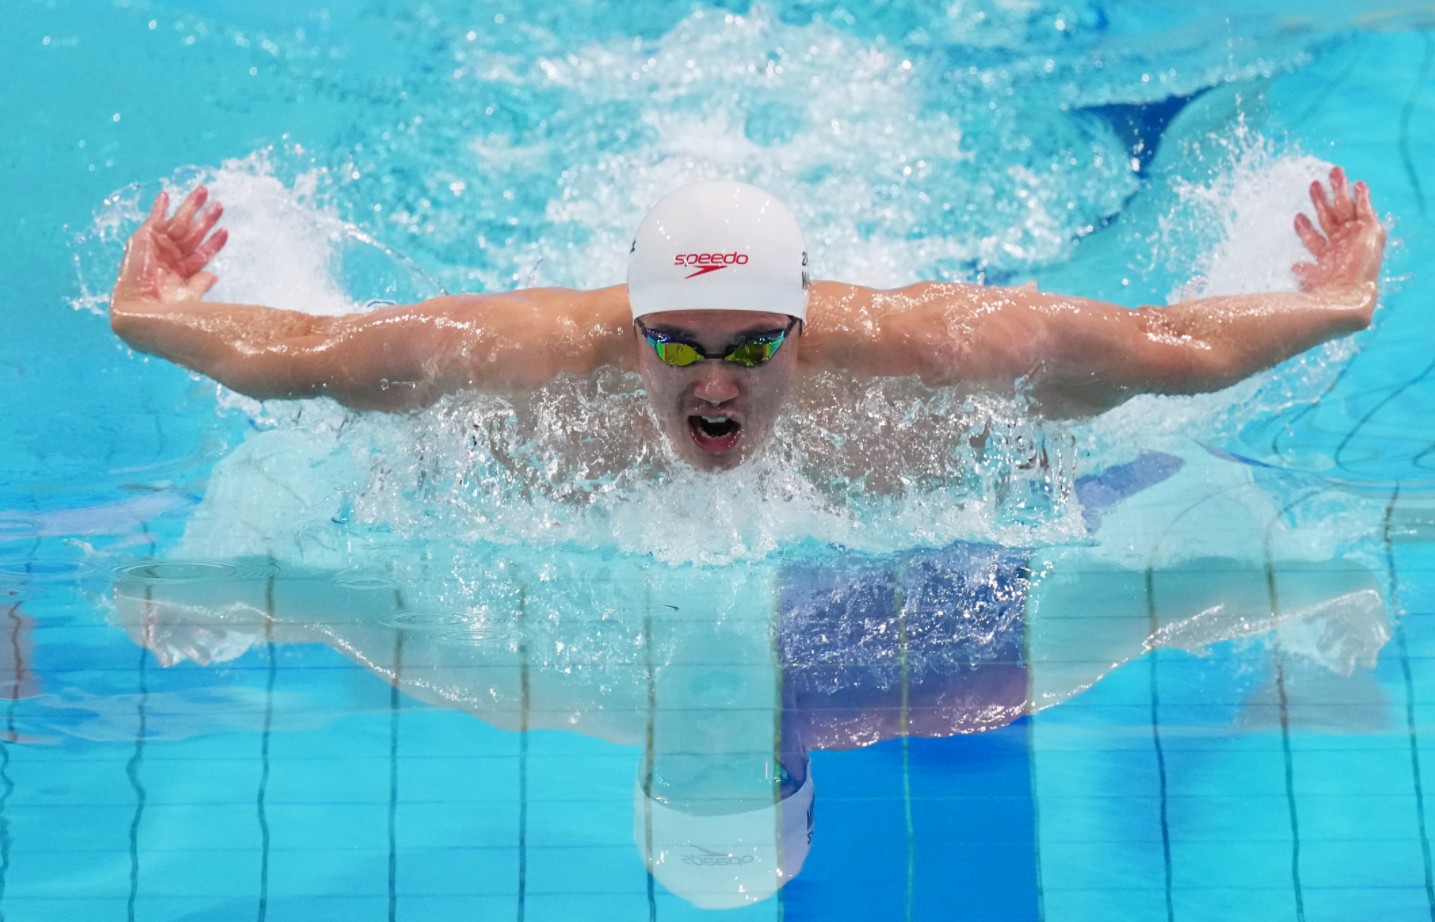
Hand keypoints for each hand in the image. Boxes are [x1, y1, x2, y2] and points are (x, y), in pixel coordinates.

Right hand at [112, 186, 227, 306]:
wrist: (142, 311)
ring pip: (179, 223)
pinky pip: (153, 220)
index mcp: (181, 271)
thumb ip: (200, 283)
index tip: (225, 231)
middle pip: (193, 234)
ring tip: (204, 191)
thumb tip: (213, 276)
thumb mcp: (190, 295)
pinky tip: (165, 196)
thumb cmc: (167, 310)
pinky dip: (158, 208)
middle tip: (219, 204)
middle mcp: (170, 257)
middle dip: (206, 218)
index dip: (214, 242)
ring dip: (190, 207)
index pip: (202, 252)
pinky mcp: (143, 240)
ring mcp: (157, 247)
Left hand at [1292, 166, 1384, 300]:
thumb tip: (1294, 267)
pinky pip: (1366, 209)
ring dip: (1339, 190)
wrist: (1348, 293)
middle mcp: (1343, 245)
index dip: (1304, 227)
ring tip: (1333, 172)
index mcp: (1328, 257)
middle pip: (1329, 217)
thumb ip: (1305, 271)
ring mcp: (1356, 236)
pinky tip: (1358, 184)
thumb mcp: (1310, 280)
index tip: (1297, 216)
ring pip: (1345, 208)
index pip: (1314, 237)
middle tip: (1312, 184)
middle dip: (1321, 200)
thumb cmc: (1326, 292)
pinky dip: (1362, 196)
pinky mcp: (1371, 230)